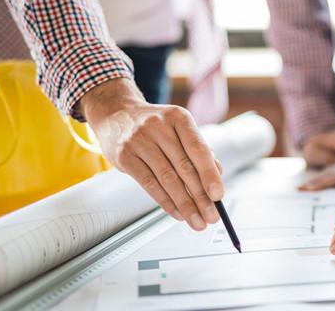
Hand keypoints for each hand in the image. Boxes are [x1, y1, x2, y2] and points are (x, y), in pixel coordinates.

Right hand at [78, 78, 221, 230]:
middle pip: (184, 167)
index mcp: (178, 117)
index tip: (218, 195)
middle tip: (211, 216)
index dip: (210, 174)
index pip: (198, 149)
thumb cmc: (155, 124)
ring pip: (167, 179)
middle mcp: (159, 126)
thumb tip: (218, 173)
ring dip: (185, 204)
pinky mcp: (125, 156)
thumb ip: (198, 148)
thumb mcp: (178, 127)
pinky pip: (149, 184)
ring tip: (197, 220)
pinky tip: (177, 213)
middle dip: (200, 197)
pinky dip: (166, 202)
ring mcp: (139, 141)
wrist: (116, 113)